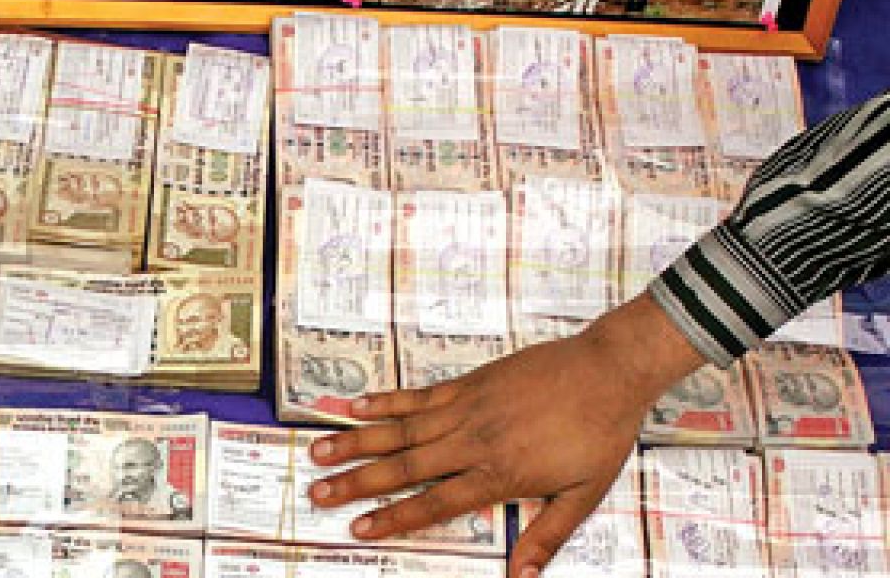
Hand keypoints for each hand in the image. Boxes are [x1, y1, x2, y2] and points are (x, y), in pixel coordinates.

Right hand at [307, 294, 704, 577]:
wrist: (609, 370)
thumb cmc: (600, 434)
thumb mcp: (583, 495)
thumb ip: (546, 536)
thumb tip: (522, 577)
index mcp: (498, 474)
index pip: (435, 502)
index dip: (393, 517)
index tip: (359, 528)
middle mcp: (473, 442)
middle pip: (404, 466)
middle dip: (357, 483)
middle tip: (318, 493)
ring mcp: (467, 408)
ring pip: (401, 429)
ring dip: (357, 442)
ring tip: (319, 451)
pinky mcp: (470, 383)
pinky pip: (419, 395)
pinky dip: (386, 401)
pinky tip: (358, 407)